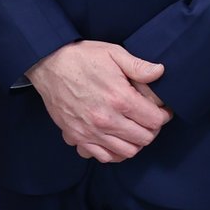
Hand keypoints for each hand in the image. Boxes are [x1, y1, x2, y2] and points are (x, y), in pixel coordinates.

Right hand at [25, 41, 170, 162]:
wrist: (47, 63)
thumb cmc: (80, 57)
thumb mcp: (112, 52)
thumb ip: (138, 66)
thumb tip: (160, 72)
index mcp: (119, 98)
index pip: (155, 121)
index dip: (163, 115)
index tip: (161, 110)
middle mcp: (107, 119)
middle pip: (144, 139)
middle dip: (151, 129)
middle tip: (147, 118)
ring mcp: (91, 131)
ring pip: (127, 152)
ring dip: (134, 142)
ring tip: (132, 128)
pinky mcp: (77, 136)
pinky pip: (104, 156)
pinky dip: (113, 152)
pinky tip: (114, 138)